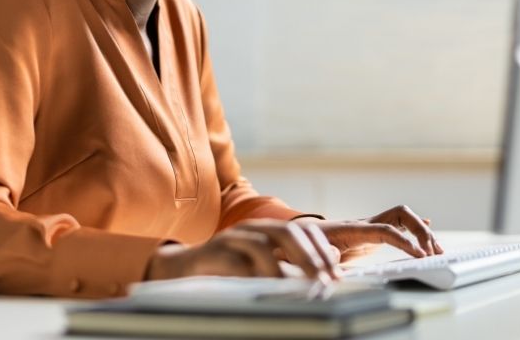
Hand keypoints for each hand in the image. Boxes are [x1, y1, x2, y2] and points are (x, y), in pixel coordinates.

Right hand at [145, 219, 339, 282]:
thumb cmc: (229, 271)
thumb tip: (335, 261)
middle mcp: (253, 229)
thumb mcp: (266, 268)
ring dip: (281, 266)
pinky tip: (263, 288)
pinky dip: (251, 274)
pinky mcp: (212, 253)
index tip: (336, 275)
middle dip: (309, 256)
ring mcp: (232, 238)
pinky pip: (234, 261)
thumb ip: (294, 264)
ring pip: (261, 243)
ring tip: (294, 286)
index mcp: (270, 232)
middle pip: (287, 232)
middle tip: (322, 280)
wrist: (183, 270)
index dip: (323, 250)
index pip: (304, 230)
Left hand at [301, 205, 441, 262]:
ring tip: (436, 249)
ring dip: (421, 231)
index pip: (385, 230)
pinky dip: (414, 228)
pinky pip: (398, 225)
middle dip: (419, 231)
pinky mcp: (372, 232)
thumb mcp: (310, 251)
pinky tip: (428, 230)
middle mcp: (364, 223)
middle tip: (431, 252)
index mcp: (352, 229)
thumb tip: (334, 258)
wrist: (299, 233)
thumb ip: (322, 254)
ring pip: (403, 218)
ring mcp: (370, 225)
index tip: (419, 256)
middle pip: (401, 215)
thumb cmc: (304, 243)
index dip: (404, 241)